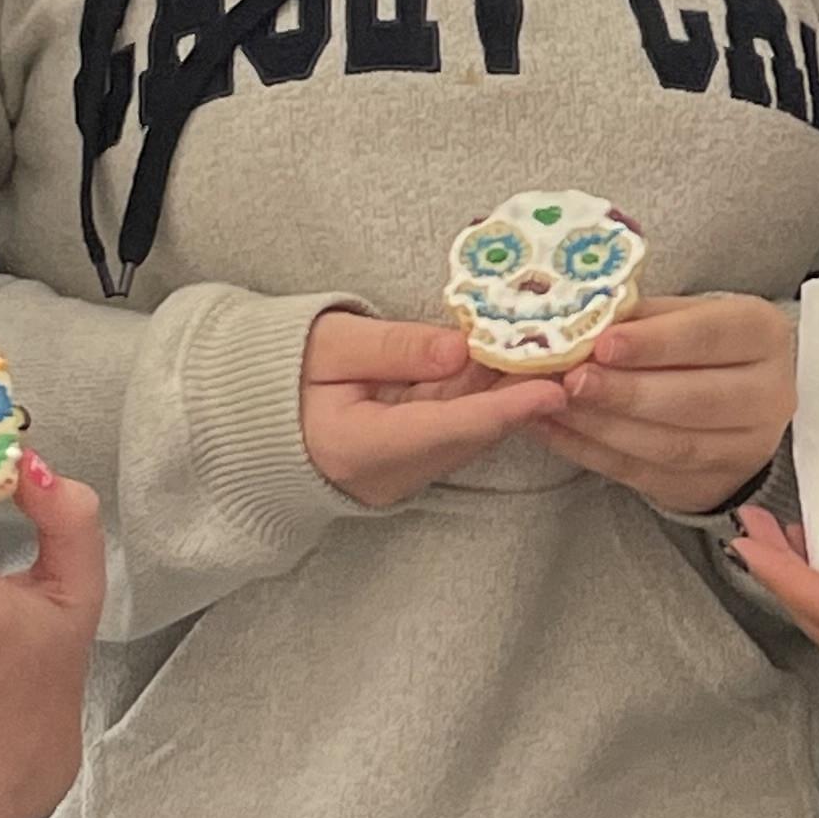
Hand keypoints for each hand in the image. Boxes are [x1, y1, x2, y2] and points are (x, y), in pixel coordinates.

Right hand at [302, 311, 568, 509]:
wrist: (246, 415)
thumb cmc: (278, 371)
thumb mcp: (329, 344)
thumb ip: (393, 347)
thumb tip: (461, 349)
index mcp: (357, 447)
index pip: (444, 428)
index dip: (503, 409)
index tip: (552, 390)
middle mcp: (386, 473)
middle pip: (467, 433)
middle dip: (521, 396)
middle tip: (573, 356)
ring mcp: (398, 473)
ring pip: (466, 431)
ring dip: (507, 393)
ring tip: (555, 351)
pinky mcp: (408, 461)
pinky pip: (455, 429)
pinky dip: (483, 397)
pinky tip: (512, 360)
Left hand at [533, 294, 795, 514]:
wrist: (733, 404)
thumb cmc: (699, 347)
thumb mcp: (683, 316)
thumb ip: (640, 318)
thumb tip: (581, 325)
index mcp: (763, 335)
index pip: (711, 336)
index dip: (657, 342)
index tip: (603, 344)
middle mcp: (768, 395)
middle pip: (695, 400)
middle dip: (626, 392)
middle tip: (572, 381)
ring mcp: (746, 449)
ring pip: (672, 445)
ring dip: (604, 427)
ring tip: (555, 406)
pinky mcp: (711, 486)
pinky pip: (646, 476)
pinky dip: (594, 454)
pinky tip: (556, 431)